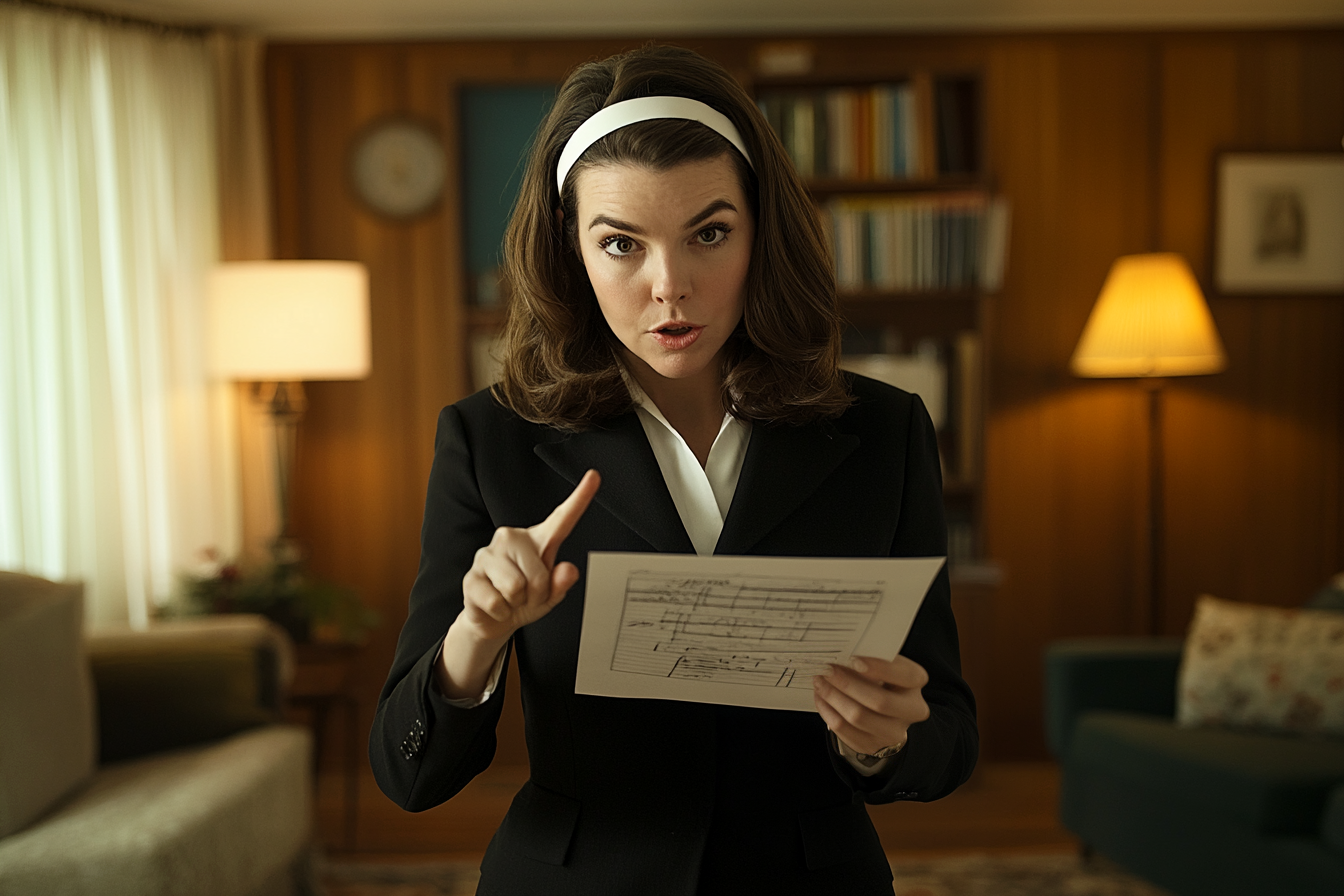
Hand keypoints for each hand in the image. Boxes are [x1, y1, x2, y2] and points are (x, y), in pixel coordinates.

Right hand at [457, 469, 600, 643]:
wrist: (493, 619)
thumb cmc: (524, 601)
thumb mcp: (550, 596)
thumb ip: (562, 583)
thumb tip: (568, 570)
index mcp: (537, 540)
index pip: (562, 518)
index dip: (580, 497)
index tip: (594, 477)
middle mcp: (511, 539)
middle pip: (538, 574)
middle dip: (537, 594)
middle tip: (527, 596)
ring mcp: (488, 554)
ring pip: (516, 587)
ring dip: (517, 603)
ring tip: (511, 599)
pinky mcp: (471, 576)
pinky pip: (497, 601)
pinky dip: (501, 611)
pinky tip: (496, 604)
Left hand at [813, 655, 929, 756]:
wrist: (885, 713)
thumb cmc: (881, 680)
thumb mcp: (883, 666)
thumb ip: (870, 658)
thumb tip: (842, 655)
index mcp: (915, 683)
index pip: (905, 674)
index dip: (879, 667)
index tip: (853, 659)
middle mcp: (911, 709)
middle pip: (880, 701)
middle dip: (848, 684)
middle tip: (827, 671)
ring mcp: (893, 732)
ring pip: (858, 717)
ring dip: (833, 697)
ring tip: (820, 682)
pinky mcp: (872, 745)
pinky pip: (844, 730)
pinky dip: (828, 711)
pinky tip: (821, 698)